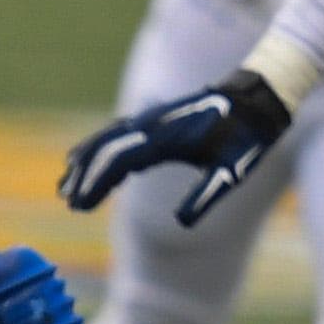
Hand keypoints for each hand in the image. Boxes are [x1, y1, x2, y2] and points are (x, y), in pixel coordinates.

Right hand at [58, 67, 292, 225]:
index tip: (78, 206)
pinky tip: (90, 156)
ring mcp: (153, 117)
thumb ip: (205, 197)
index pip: (118, 162)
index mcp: (166, 139)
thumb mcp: (231, 172)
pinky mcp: (157, 116)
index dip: (95, 185)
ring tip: (66, 182)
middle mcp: (153, 124)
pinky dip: (100, 145)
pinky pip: (119, 130)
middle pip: (105, 149)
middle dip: (83, 175)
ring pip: (108, 137)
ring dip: (86, 159)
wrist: (257, 99)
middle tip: (67, 201)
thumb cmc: (246, 138)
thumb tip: (182, 224)